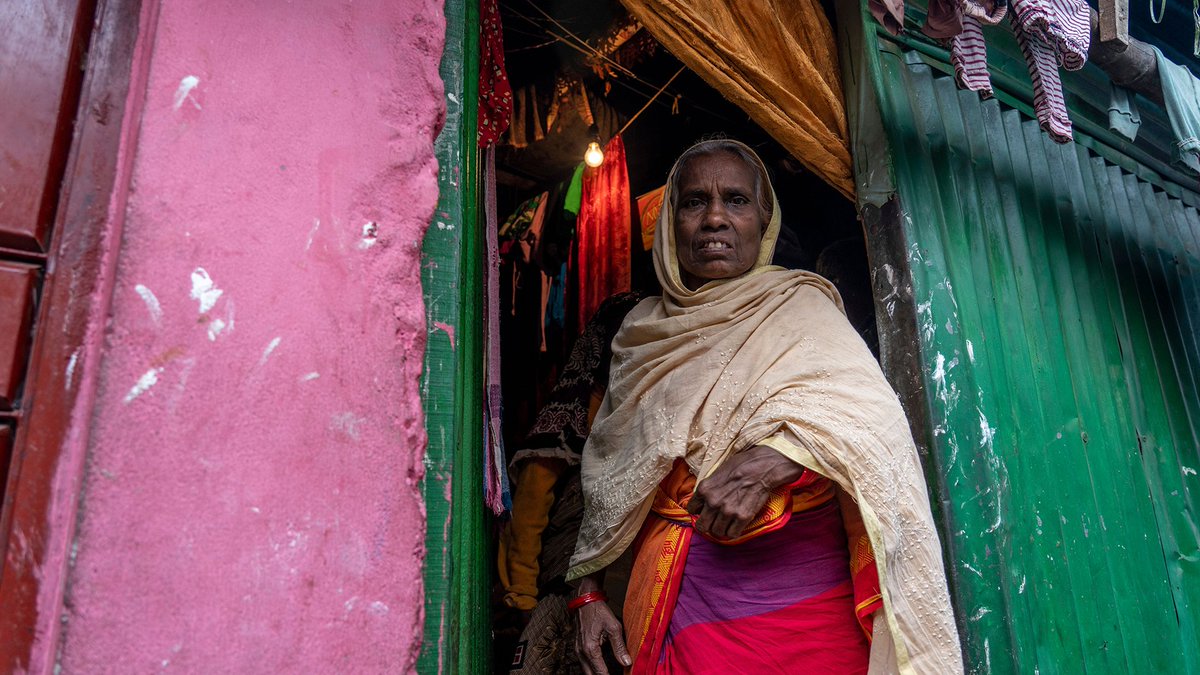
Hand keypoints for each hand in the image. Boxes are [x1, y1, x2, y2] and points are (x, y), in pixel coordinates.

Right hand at [574, 577, 630, 673]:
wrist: (586, 600)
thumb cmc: (599, 611)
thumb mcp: (614, 627)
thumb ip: (620, 647)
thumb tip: (627, 662)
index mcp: (590, 648)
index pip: (600, 672)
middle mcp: (581, 651)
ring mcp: (578, 650)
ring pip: (586, 671)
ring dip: (596, 674)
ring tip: (608, 674)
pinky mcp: (578, 647)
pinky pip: (584, 664)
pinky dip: (592, 669)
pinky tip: (601, 670)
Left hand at [687, 445, 804, 539]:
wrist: (762, 467)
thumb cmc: (740, 465)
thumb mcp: (717, 472)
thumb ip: (708, 488)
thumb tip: (702, 500)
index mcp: (704, 489)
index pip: (691, 509)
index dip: (698, 511)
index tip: (703, 511)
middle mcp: (713, 502)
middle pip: (701, 526)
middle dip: (706, 525)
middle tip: (713, 522)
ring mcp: (727, 511)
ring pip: (716, 532)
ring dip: (720, 529)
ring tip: (725, 523)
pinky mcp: (743, 517)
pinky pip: (731, 534)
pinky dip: (733, 532)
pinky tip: (735, 526)